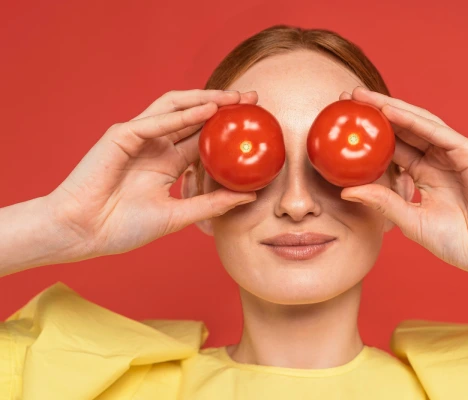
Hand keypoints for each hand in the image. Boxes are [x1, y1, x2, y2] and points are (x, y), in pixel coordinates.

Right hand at [46, 90, 257, 257]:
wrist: (84, 234)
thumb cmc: (124, 227)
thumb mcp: (179, 215)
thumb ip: (212, 204)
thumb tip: (249, 195)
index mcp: (168, 163)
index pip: (204, 139)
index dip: (229, 130)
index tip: (258, 125)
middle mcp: (156, 146)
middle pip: (194, 117)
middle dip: (224, 106)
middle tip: (254, 100)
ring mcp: (139, 138)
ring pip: (176, 109)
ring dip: (206, 100)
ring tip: (235, 98)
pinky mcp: (121, 136)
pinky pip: (153, 122)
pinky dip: (180, 115)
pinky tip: (207, 110)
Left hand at [339, 87, 467, 282]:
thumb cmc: (459, 242)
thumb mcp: (410, 220)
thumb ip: (382, 202)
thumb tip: (346, 190)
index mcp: (426, 175)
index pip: (393, 148)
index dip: (368, 137)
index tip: (341, 128)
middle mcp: (438, 160)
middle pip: (402, 130)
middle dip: (374, 113)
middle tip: (344, 100)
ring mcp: (454, 154)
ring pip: (417, 124)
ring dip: (389, 108)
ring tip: (360, 96)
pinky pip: (436, 132)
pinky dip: (412, 120)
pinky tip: (388, 110)